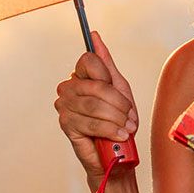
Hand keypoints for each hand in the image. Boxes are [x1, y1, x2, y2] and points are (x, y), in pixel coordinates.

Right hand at [54, 30, 138, 177]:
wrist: (116, 155)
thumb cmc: (117, 122)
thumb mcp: (119, 89)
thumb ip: (107, 64)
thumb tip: (95, 37)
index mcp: (81, 77)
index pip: (89, 60)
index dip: (108, 78)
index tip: (117, 92)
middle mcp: (69, 88)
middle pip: (97, 85)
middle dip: (119, 104)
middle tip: (128, 117)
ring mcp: (65, 106)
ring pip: (95, 105)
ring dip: (116, 118)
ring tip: (124, 128)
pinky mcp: (67, 124)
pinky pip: (91, 122)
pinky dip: (109, 129)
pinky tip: (117, 135)